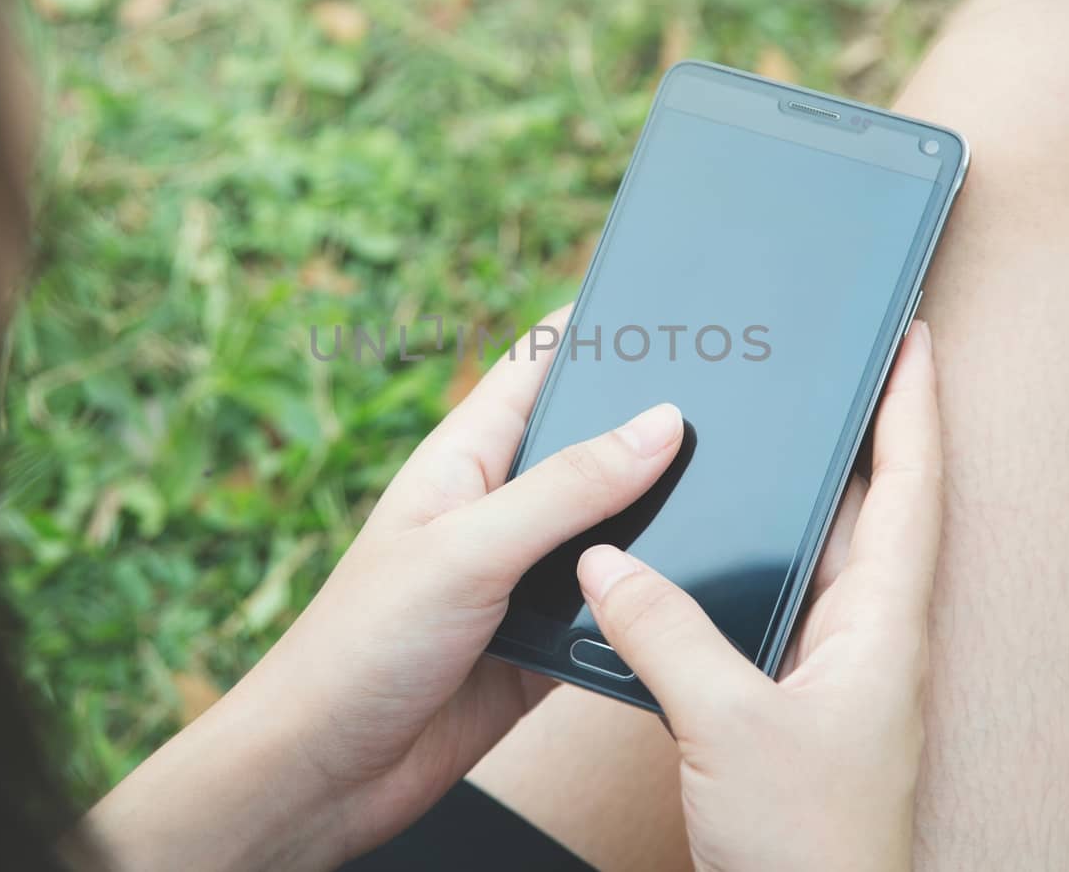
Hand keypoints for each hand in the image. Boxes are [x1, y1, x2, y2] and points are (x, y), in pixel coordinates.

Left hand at [86, 307, 684, 870]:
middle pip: (591, 442)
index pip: (540, 362)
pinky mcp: (544, 638)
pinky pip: (612, 603)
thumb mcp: (469, 549)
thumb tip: (662, 422)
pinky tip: (694, 591)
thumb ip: (567, 486)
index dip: (597, 325)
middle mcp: (500, 506)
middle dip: (654, 422)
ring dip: (659, 518)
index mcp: (466, 456)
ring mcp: (523, 574)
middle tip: (736, 398)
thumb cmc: (361, 645)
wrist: (328, 773)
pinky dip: (647, 599)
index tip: (668, 295)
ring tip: (740, 493)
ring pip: (613, 526)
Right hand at [577, 321, 942, 871]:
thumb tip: (606, 563)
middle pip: (872, 511)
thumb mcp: (726, 724)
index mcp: (882, 627)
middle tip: (826, 364)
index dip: (916, 407)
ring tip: (770, 435)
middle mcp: (867, 640)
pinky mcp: (794, 708)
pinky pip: (776, 610)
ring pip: (823, 561)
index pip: (914, 489)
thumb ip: (666, 632)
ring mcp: (833, 676)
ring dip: (803, 499)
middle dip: (858, 434)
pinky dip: (751, 566)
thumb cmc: (807, 848)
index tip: (913, 337)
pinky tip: (708, 554)